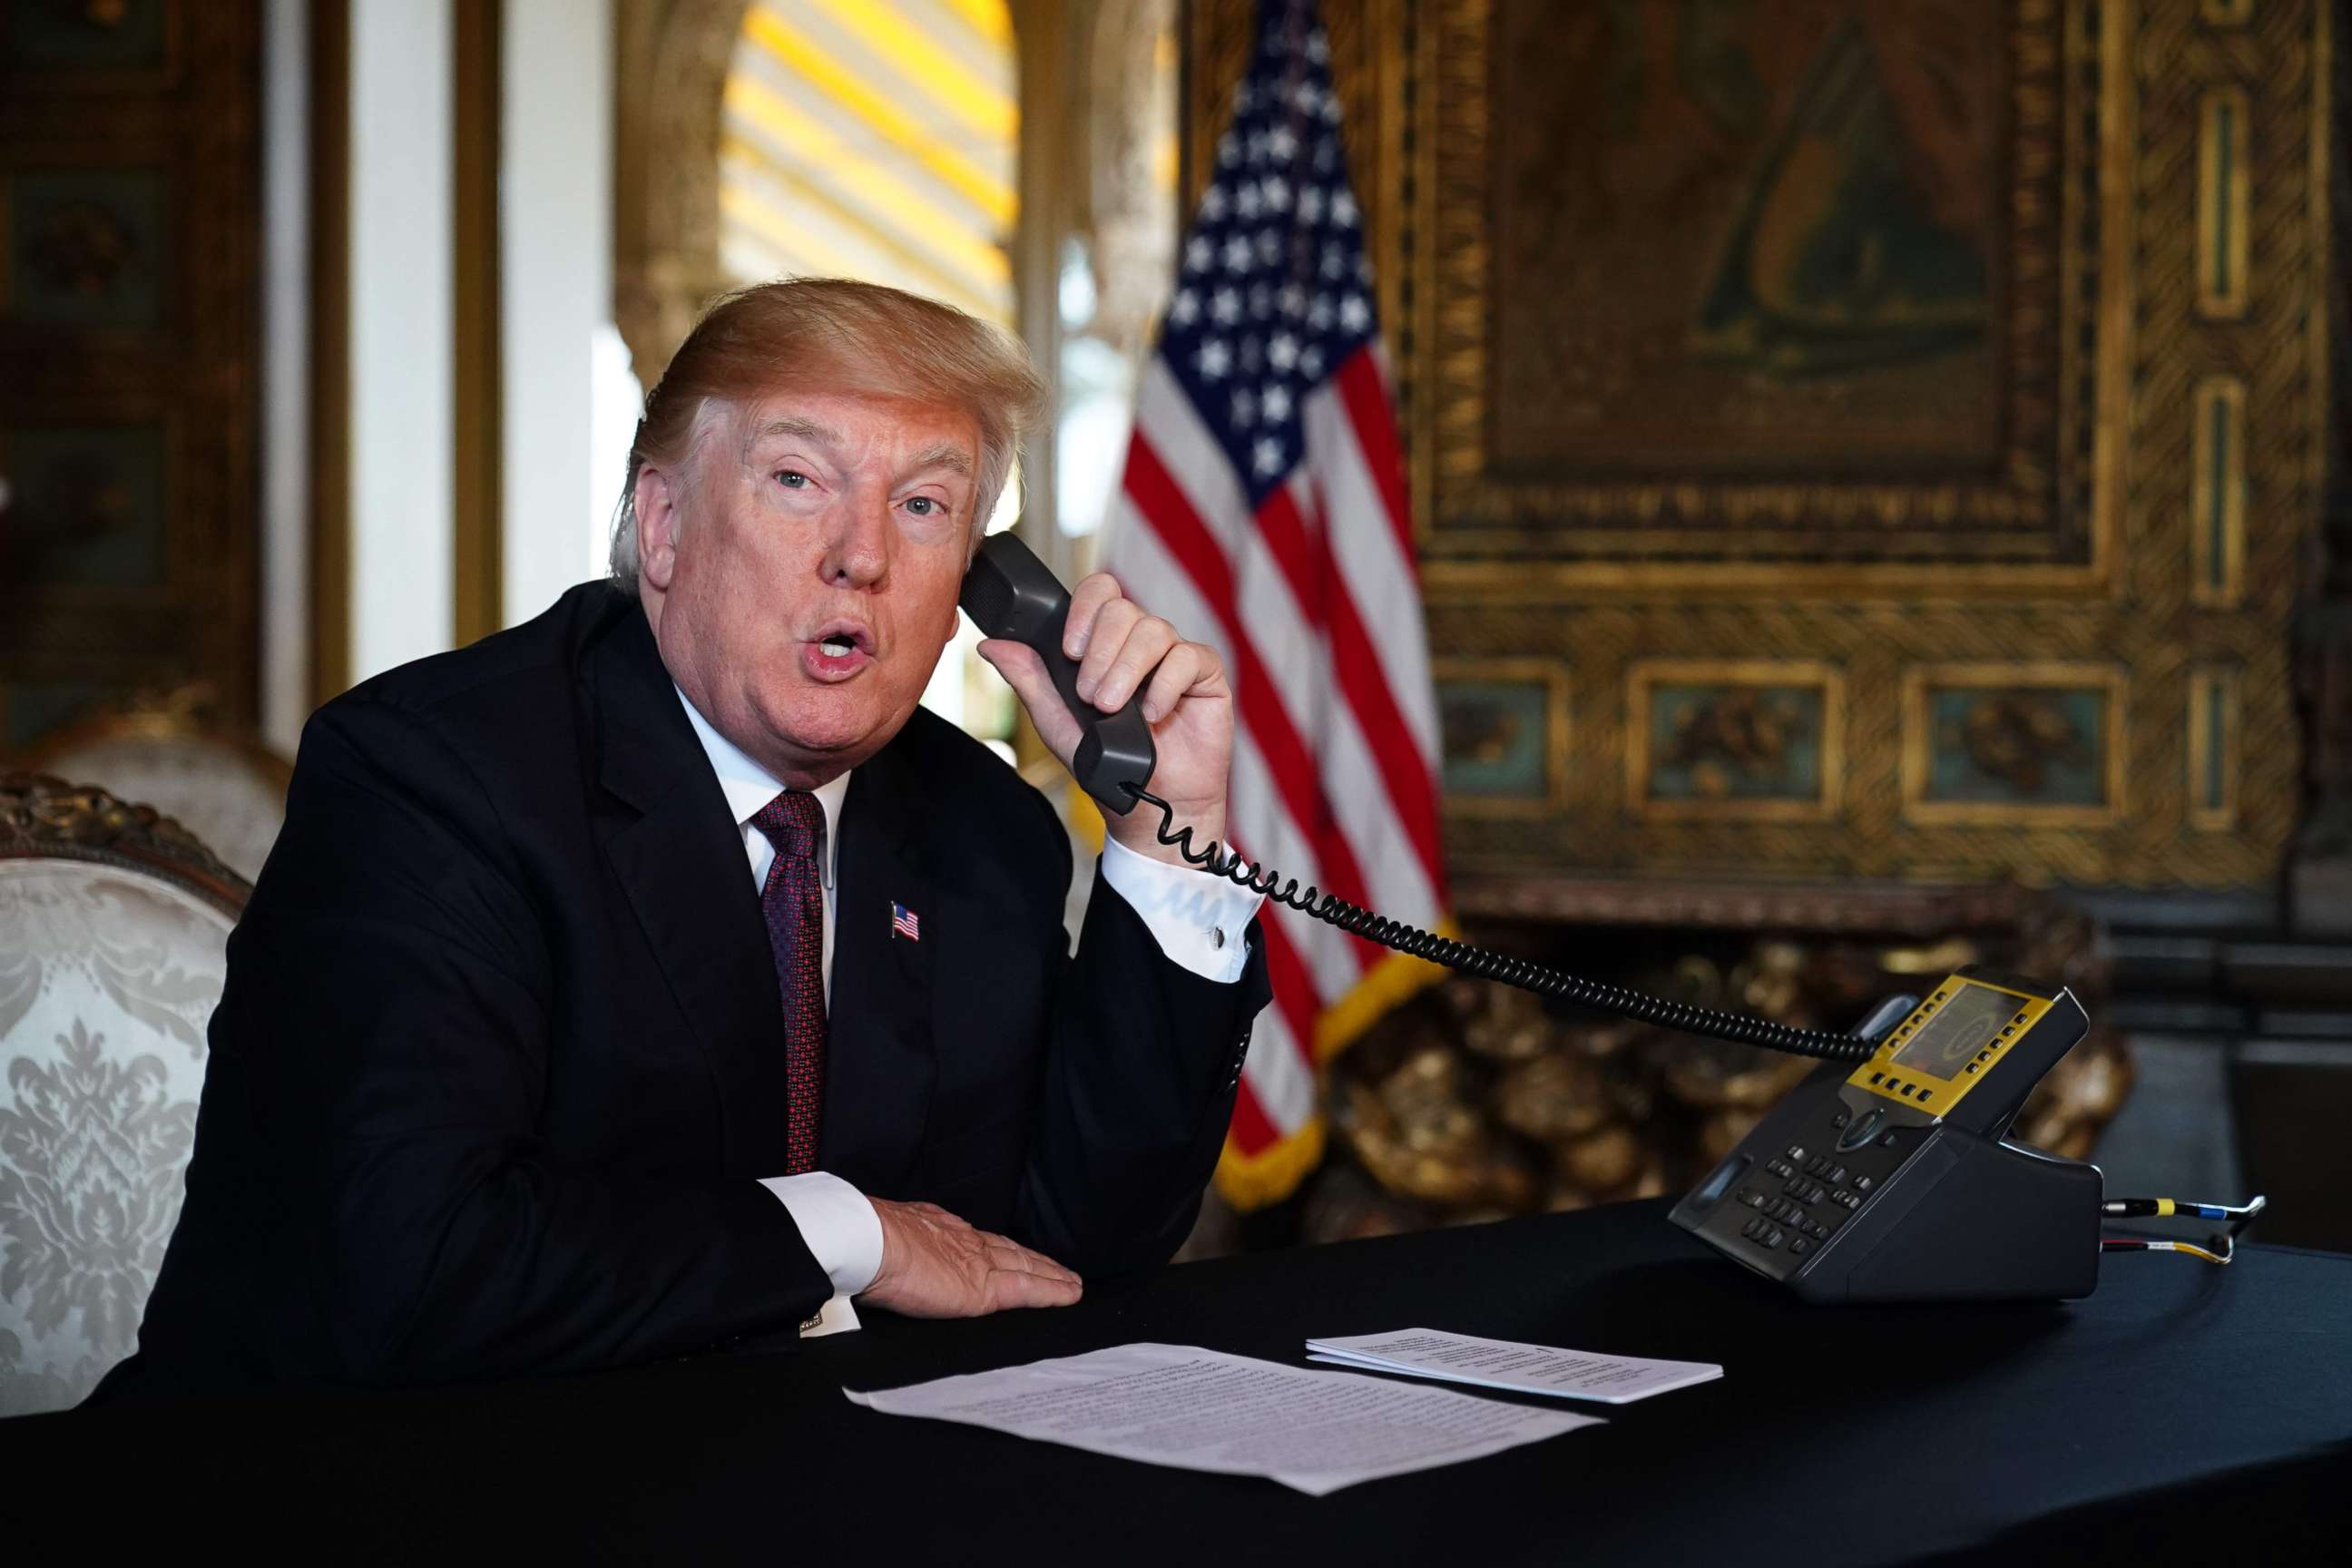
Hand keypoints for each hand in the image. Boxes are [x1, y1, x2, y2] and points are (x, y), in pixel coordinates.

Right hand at [860, 1198, 1083, 1317]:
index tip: (1016, 1253)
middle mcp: (966, 1242)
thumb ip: (902, 1250)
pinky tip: (1071, 1295)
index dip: (1003, 1248)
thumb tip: (891, 1262)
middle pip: (1012, 1251)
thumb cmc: (866, 1244)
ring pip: (1027, 1268)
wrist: (869, 1243)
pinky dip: (1052, 1293)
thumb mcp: (889, 1238)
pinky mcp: (984, 1290)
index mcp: (942, 1231)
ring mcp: (978, 1264)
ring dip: (1052, 1275)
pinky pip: (1028, 1290)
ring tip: (1072, 1283)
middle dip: (1036, 1260)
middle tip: (1060, 1269)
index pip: (982, 1242)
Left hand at [976, 572, 1233, 865]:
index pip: (1099, 592)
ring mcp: (1174, 656)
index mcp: (1106, 643)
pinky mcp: (1205, 675)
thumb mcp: (1056, 722)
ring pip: (1154, 629)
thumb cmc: (1107, 763)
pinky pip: (1188, 657)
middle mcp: (1141, 643)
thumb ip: (1029, 679)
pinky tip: (1152, 714)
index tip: (1069, 651)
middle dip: (1100, 651)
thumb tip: (991, 644)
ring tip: (1113, 708)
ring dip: (1126, 669)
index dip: (1084, 611)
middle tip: (1090, 696)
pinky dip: (1166, 685)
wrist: (1149, 805)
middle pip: (1123, 608)